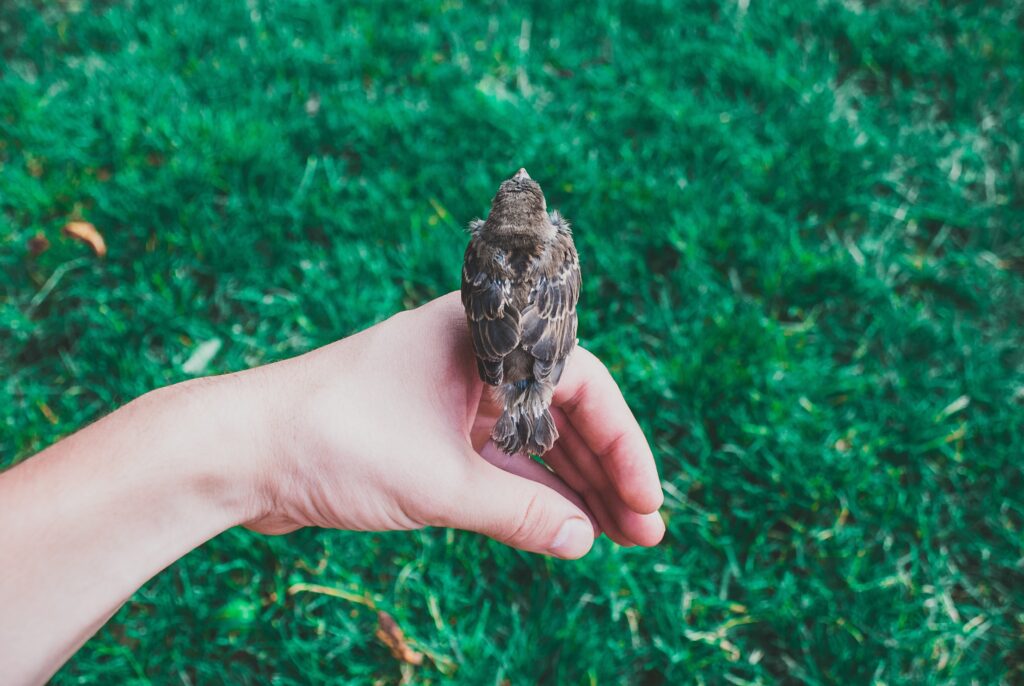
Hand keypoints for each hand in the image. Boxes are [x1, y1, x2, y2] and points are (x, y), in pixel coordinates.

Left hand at [242, 292, 663, 557]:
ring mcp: (449, 392)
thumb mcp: (441, 483)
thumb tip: (583, 542)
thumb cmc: (337, 442)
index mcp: (482, 335)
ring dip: (571, 485)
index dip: (624, 445)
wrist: (241, 451)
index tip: (648, 501)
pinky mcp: (427, 428)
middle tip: (644, 529)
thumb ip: (520, 513)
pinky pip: (495, 457)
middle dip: (605, 472)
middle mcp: (473, 356)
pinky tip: (563, 525)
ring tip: (618, 535)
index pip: (582, 384)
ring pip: (531, 437)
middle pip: (563, 411)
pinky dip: (527, 489)